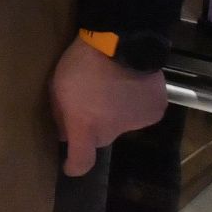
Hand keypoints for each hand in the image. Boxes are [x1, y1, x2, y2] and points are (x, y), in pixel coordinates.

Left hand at [49, 37, 167, 176]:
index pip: (82, 160)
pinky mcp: (154, 112)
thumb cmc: (80, 63)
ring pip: (121, 125)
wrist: (122, 43)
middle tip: (89, 103)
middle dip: (93, 125)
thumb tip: (64, 132)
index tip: (69, 167)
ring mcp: (135, 123)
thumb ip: (61, 113)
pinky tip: (129, 86)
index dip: (75, 166)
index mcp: (86, 126)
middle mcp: (112, 131)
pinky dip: (134, 104)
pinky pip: (139, 113)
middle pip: (101, 137)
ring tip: (111, 88)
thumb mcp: (57, 86)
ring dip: (115, 113)